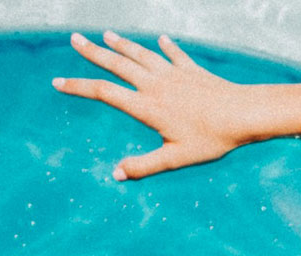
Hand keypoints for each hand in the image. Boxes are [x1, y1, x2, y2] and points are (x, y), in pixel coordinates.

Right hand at [53, 32, 251, 179]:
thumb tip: (116, 175)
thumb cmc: (211, 139)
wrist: (243, 115)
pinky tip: (162, 40)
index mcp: (146, 106)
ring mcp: (174, 74)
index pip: (103, 92)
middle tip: (74, 40)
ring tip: (106, 35)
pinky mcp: (193, 70)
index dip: (78, 87)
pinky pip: (176, 55)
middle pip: (117, 64)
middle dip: (93, 52)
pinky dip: (167, 47)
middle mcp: (155, 85)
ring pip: (141, 54)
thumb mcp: (176, 157)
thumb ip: (144, 166)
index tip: (57, 82)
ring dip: (123, 44)